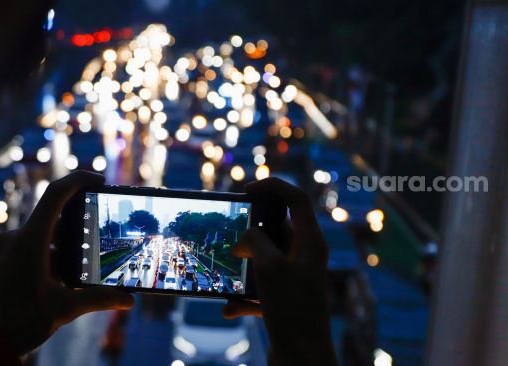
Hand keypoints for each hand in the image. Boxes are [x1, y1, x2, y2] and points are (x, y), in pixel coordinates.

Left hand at [0, 171, 133, 355]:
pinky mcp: (5, 262)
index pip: (56, 194)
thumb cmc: (15, 322)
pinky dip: (52, 259)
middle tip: (102, 236)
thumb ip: (98, 300)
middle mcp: (17, 239)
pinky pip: (33, 250)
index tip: (100, 180)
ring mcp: (8, 250)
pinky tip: (66, 280)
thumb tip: (129, 299)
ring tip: (87, 265)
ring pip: (45, 238)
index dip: (80, 180)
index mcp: (30, 240)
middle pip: (55, 219)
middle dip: (80, 227)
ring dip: (67, 248)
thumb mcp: (63, 310)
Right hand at [223, 177, 336, 365]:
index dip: (272, 187)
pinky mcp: (285, 299)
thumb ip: (254, 240)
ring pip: (265, 258)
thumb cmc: (291, 310)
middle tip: (230, 233)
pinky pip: (260, 287)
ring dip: (243, 266)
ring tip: (226, 271)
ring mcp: (296, 278)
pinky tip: (231, 308)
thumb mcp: (269, 266)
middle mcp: (306, 256)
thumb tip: (244, 238)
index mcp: (311, 241)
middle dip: (251, 231)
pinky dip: (244, 295)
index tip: (246, 190)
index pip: (296, 199)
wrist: (302, 358)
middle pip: (277, 228)